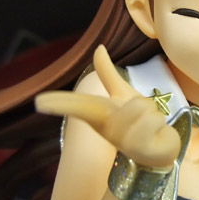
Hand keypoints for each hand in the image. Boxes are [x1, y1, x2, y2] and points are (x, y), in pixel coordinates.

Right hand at [35, 45, 179, 167]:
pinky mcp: (141, 151)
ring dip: (152, 112)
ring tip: (150, 125)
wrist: (158, 151)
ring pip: (142, 107)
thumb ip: (108, 73)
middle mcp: (107, 130)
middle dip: (138, 103)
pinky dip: (160, 122)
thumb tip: (98, 48)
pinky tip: (157, 134)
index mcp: (99, 116)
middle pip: (124, 103)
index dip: (59, 102)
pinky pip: (153, 120)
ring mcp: (123, 143)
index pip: (78, 106)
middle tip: (143, 115)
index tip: (38, 102)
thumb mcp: (121, 94)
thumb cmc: (137, 121)